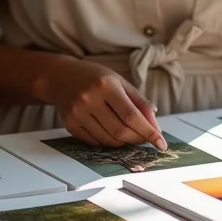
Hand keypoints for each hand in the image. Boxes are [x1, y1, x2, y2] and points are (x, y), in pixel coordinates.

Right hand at [40, 58, 166, 149]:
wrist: (60, 76)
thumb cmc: (94, 76)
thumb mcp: (118, 81)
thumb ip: (138, 101)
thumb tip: (155, 123)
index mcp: (106, 85)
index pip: (132, 115)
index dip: (149, 131)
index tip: (161, 143)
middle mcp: (90, 99)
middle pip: (120, 131)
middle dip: (138, 139)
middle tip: (146, 138)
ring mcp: (78, 114)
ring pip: (108, 140)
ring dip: (124, 142)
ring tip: (130, 135)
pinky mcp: (70, 125)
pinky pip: (95, 142)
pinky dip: (109, 142)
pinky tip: (113, 134)